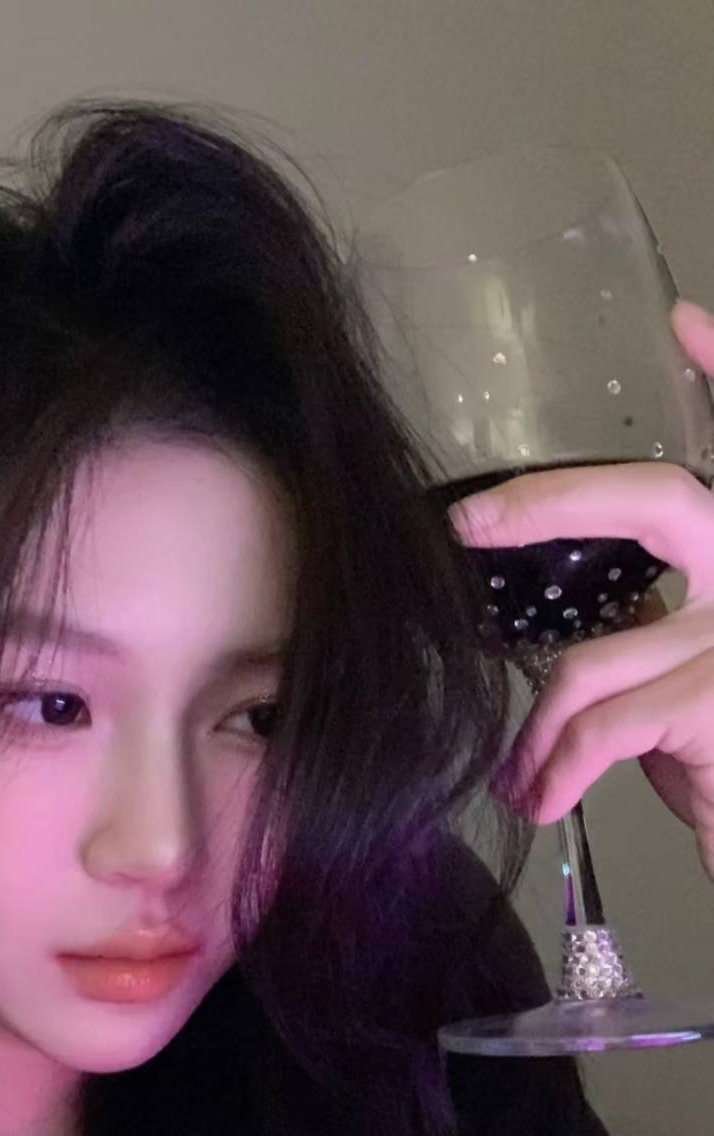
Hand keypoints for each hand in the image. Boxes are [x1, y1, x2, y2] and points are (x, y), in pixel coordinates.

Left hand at [447, 298, 713, 883]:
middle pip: (654, 502)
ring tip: (514, 776)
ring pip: (589, 664)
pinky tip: (539, 800)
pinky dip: (553, 770)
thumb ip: (645, 634)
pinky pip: (600, 727)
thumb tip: (557, 647)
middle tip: (466, 523)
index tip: (681, 317)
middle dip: (550, 504)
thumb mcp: (688, 682)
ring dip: (532, 732)